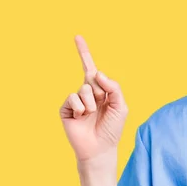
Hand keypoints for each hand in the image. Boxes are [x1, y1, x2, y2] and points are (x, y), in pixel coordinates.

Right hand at [59, 35, 128, 163]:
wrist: (100, 148)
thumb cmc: (112, 128)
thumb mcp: (121, 106)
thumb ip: (114, 87)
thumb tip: (97, 73)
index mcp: (100, 90)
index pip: (91, 68)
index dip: (84, 52)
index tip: (77, 37)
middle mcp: (86, 92)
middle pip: (91, 77)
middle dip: (100, 92)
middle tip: (101, 107)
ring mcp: (75, 100)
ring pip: (83, 89)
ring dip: (91, 103)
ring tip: (91, 115)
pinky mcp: (65, 109)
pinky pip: (72, 98)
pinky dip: (80, 108)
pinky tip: (81, 118)